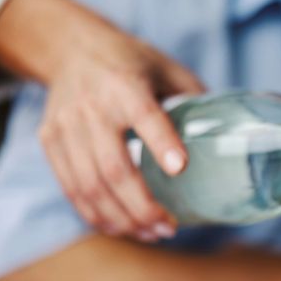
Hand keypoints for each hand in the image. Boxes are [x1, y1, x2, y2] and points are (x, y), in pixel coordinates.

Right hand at [0, 0, 204, 240]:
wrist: (70, 48)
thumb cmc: (131, 61)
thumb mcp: (167, 68)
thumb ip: (195, 98)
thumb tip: (231, 134)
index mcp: (126, 85)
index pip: (144, 115)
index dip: (162, 143)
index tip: (181, 168)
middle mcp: (92, 107)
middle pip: (113, 167)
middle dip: (142, 206)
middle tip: (169, 228)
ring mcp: (66, 126)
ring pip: (89, 185)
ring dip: (121, 218)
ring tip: (150, 233)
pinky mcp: (50, 140)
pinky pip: (70, 187)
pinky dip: (94, 213)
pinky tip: (119, 227)